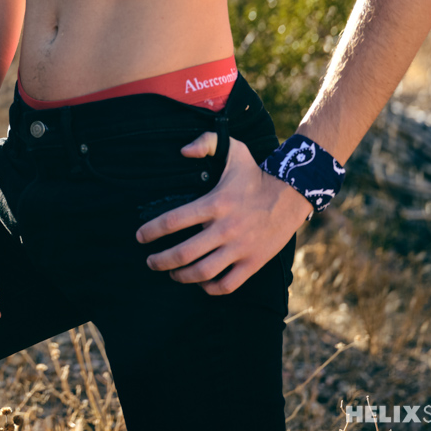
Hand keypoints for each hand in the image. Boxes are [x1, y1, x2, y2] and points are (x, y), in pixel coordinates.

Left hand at [134, 132, 312, 294]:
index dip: (151, 231)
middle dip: (161, 260)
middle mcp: (225, 228)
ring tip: (171, 273)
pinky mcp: (253, 263)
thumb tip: (182, 151)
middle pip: (184, 253)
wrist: (291, 195)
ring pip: (203, 272)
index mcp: (214, 204)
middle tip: (150, 262)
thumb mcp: (232, 149)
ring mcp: (240, 248)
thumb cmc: (254, 174)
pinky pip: (228, 284)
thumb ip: (205, 143)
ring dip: (182, 276)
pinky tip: (201, 283)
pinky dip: (210, 288)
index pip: (173, 221)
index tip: (139, 237)